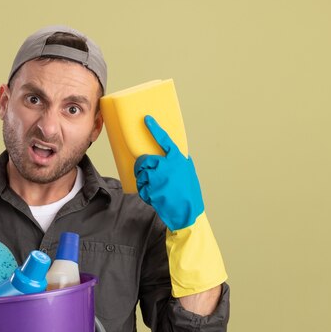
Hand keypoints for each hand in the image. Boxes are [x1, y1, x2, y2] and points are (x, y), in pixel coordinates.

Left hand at [134, 115, 203, 230]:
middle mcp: (166, 166)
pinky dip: (145, 193)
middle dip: (141, 166)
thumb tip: (178, 157)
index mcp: (177, 159)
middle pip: (144, 160)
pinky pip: (142, 188)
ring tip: (154, 188)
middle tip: (143, 172)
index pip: (164, 140)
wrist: (187, 212)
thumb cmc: (190, 193)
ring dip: (143, 181)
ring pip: (141, 174)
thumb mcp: (189, 173)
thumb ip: (182, 163)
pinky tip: (155, 197)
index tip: (146, 119)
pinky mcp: (151, 189)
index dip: (154, 129)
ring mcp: (158, 177)